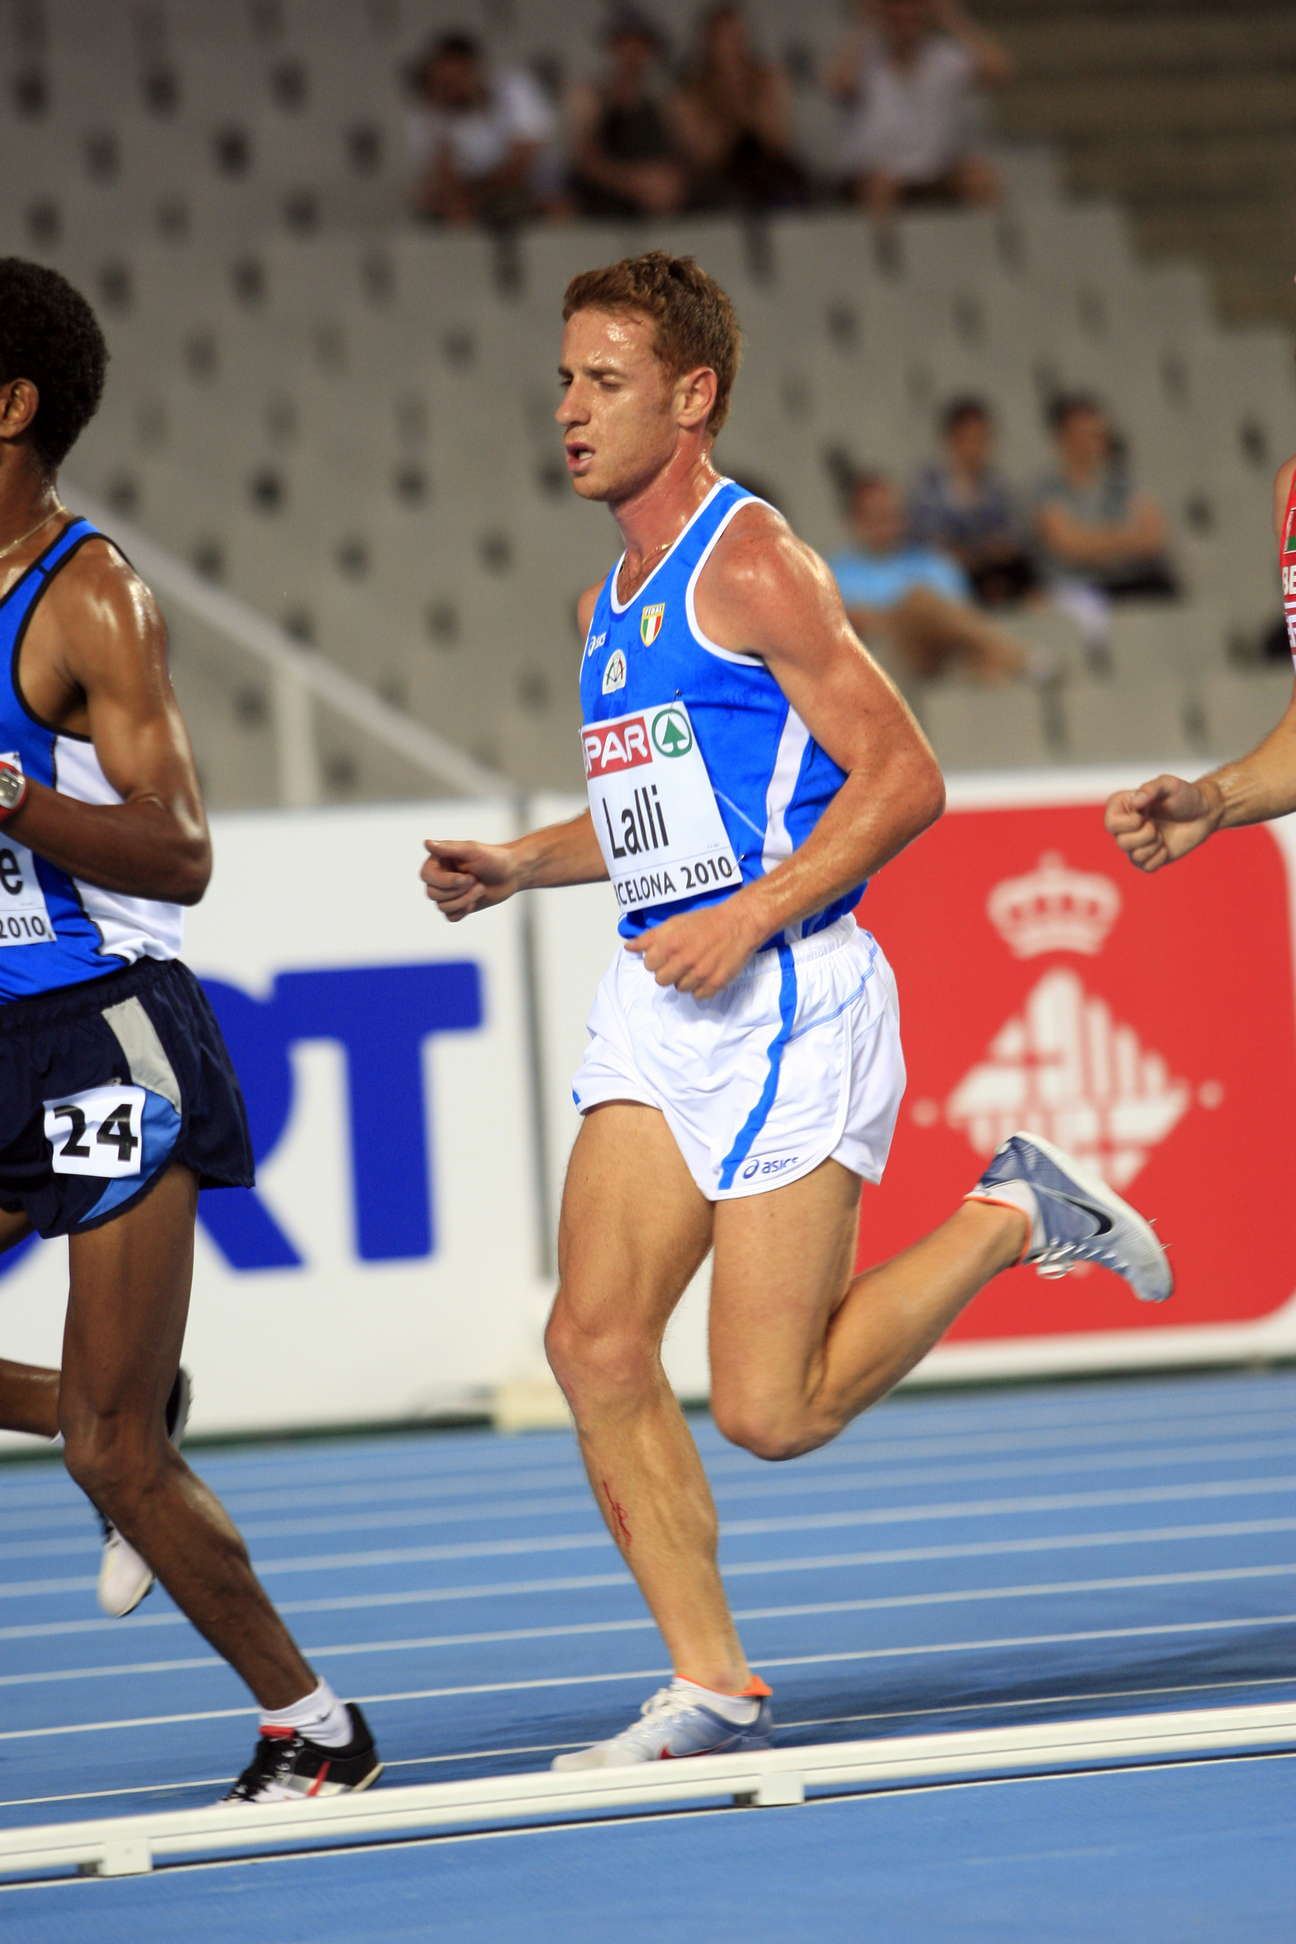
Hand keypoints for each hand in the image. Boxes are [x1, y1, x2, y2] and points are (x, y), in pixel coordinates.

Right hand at [421, 838, 522, 919]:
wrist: (512, 873)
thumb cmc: (493, 858)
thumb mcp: (472, 850)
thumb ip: (448, 849)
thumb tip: (426, 843)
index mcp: (439, 861)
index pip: (427, 877)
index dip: (446, 881)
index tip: (468, 877)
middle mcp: (439, 877)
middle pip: (432, 894)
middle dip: (458, 891)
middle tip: (477, 881)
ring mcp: (448, 892)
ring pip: (442, 906)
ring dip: (464, 900)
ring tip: (481, 888)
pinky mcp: (458, 905)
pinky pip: (450, 917)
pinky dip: (463, 911)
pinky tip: (476, 901)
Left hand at [624, 898, 766, 999]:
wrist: (739, 923)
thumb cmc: (706, 921)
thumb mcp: (674, 923)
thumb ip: (649, 937)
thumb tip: (628, 947)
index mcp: (670, 945)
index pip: (649, 965)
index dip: (656, 960)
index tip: (667, 954)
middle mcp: (684, 961)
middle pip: (661, 981)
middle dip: (669, 972)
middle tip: (681, 961)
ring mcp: (701, 974)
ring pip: (680, 989)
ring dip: (685, 980)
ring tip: (696, 965)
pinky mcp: (716, 983)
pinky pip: (699, 996)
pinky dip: (701, 988)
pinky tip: (707, 973)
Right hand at [1103, 774, 1221, 873]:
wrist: (1203, 814)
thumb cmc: (1185, 795)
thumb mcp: (1169, 785)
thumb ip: (1151, 788)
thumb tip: (1135, 803)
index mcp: (1122, 807)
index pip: (1111, 824)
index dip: (1130, 823)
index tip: (1145, 813)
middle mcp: (1124, 827)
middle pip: (1121, 842)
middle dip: (1146, 834)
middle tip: (1156, 825)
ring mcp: (1135, 844)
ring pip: (1134, 856)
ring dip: (1154, 845)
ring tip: (1162, 834)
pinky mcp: (1147, 858)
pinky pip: (1146, 867)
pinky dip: (1160, 857)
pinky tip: (1166, 846)